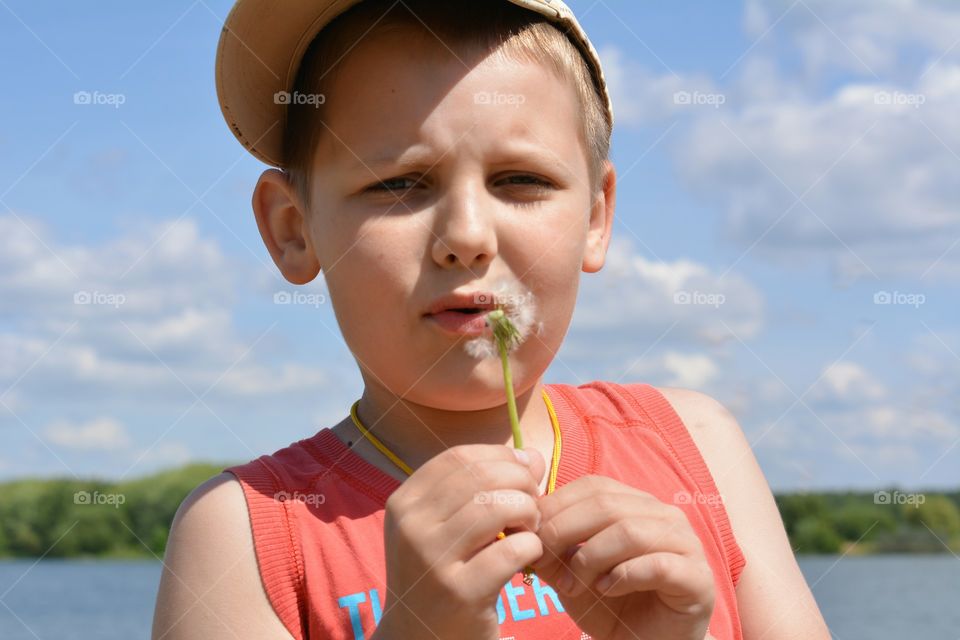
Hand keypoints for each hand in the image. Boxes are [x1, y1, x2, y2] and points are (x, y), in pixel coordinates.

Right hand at [376, 445, 545, 639]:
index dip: (499, 458)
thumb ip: (481, 487)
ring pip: (499, 507)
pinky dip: (532, 547)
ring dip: (529, 513)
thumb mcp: (443, 527)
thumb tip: (531, 454)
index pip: (459, 458)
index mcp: (404, 504)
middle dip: (521, 484)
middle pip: (483, 477)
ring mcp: (433, 561)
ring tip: (530, 530)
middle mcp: (412, 527)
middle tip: (532, 506)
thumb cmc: (440, 575)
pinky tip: (528, 556)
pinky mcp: (461, 593)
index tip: (522, 474)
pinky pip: (514, 550)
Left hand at [532, 476, 714, 639]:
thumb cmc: (611, 605)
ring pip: (630, 531)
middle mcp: (664, 515)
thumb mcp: (571, 573)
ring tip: (572, 586)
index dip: (556, 506)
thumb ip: (553, 549)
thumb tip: (521, 528)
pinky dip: (623, 576)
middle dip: (565, 531)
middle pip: (607, 504)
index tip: (528, 535)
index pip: (592, 487)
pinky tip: (605, 590)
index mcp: (636, 504)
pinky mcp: (698, 577)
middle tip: (543, 562)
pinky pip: (658, 564)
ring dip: (591, 558)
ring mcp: (686, 544)